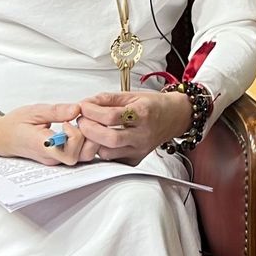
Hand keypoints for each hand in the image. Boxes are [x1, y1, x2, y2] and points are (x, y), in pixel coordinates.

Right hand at [0, 102, 90, 165]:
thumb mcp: (34, 111)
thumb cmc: (15, 125)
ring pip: (83, 156)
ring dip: (88, 139)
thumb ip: (57, 111)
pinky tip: (80, 127)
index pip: (69, 152)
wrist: (2, 137)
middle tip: (81, 120)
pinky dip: (85, 141)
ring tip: (80, 123)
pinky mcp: (60, 157)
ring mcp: (56, 159)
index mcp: (43, 147)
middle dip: (88, 136)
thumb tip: (76, 109)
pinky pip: (79, 153)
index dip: (75, 135)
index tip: (68, 121)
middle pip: (81, 155)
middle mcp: (52, 157)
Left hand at [74, 91, 192, 164]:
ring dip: (94, 142)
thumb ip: (107, 99)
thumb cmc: (153, 106)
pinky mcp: (135, 160)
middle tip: (82, 121)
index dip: (92, 112)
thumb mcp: (131, 95)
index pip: (112, 117)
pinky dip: (102, 150)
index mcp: (143, 113)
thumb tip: (86, 103)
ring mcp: (140, 150)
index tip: (83, 107)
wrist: (174, 117)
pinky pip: (113, 159)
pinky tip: (102, 140)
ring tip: (91, 130)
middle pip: (110, 139)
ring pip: (108, 153)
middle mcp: (143, 134)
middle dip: (89, 130)